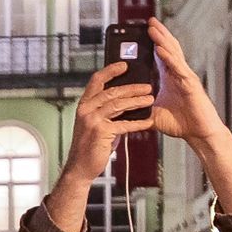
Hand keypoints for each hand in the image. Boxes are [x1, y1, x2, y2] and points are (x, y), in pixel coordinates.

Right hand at [61, 62, 156, 183]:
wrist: (80, 167)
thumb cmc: (89, 146)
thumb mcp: (94, 124)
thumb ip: (107, 112)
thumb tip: (126, 101)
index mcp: (84, 105)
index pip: (97, 81)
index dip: (111, 70)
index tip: (125, 64)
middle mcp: (86, 110)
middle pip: (112, 91)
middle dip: (132, 88)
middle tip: (148, 87)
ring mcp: (92, 120)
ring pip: (118, 104)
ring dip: (137, 101)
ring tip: (151, 99)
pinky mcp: (100, 132)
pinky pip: (123, 124)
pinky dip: (137, 123)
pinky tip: (148, 122)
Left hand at [146, 20, 227, 143]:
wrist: (198, 134)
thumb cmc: (181, 123)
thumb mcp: (154, 114)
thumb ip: (142, 107)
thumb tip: (123, 109)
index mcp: (170, 78)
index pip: (161, 56)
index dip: (155, 42)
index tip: (145, 31)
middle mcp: (178, 74)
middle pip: (168, 49)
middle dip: (159, 34)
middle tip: (149, 21)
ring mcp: (185, 77)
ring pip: (173, 54)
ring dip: (162, 40)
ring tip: (153, 28)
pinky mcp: (190, 84)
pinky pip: (178, 68)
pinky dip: (169, 57)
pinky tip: (160, 49)